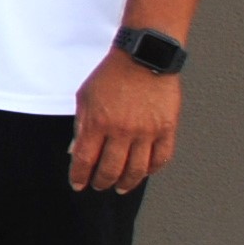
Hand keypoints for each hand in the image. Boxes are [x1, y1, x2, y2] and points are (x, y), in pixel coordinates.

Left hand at [70, 49, 179, 193]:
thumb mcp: (85, 96)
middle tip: (99, 186)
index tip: (77, 184)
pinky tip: (144, 172)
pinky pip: (161, 158)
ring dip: (127, 183)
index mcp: (98, 122)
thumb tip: (76, 151)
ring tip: (120, 187)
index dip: (79, 176)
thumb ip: (81, 125)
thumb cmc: (111, 75)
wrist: (143, 57)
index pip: (85, 160)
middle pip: (111, 169)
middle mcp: (122, 130)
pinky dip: (152, 170)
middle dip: (102, 182)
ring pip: (137, 170)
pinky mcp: (167, 128)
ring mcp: (147, 131)